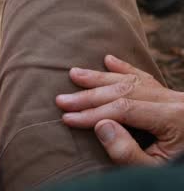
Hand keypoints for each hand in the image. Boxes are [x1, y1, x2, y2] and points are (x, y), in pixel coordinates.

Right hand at [56, 55, 183, 164]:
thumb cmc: (175, 173)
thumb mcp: (153, 170)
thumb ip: (127, 152)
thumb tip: (100, 125)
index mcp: (174, 118)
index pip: (124, 109)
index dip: (93, 113)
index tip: (67, 118)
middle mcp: (175, 101)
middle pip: (124, 91)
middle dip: (89, 96)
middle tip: (61, 99)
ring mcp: (174, 96)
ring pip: (131, 81)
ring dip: (99, 78)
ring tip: (74, 74)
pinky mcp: (170, 97)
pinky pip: (145, 77)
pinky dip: (124, 68)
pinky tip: (108, 60)